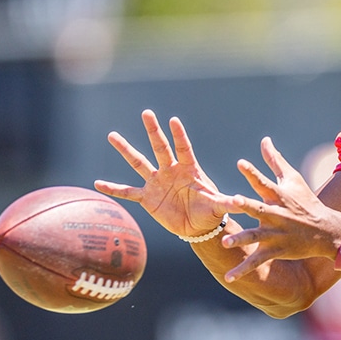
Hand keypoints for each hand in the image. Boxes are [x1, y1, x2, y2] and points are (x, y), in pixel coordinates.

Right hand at [94, 109, 229, 237]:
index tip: (173, 120)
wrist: (198, 226)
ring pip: (139, 162)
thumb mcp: (219, 206)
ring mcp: (157, 182)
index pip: (184, 148)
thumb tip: (242, 202)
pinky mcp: (147, 198)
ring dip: (126, 149)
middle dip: (154, 131)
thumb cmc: (210, 212)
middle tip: (146, 113)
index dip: (179, 135)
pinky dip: (113, 189)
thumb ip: (228, 203)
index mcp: (190, 170)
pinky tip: (98, 183)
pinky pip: (128, 192)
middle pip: (160, 147)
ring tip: (112, 135)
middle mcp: (171, 171)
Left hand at [219, 136, 339, 281]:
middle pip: (258, 208)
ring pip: (255, 236)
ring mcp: (276, 233)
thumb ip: (275, 160)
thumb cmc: (306, 201)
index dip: (253, 173)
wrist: (325, 230)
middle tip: (232, 201)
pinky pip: (257, 261)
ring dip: (240, 239)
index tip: (241, 163)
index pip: (264, 182)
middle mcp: (276, 214)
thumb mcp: (292, 179)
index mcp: (278, 196)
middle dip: (245, 205)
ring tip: (225, 243)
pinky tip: (229, 277)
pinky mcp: (276, 250)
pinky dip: (243, 270)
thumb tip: (264, 140)